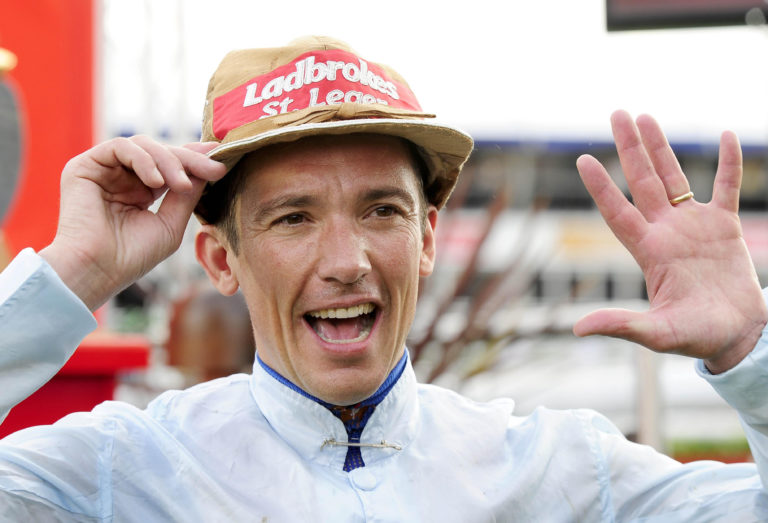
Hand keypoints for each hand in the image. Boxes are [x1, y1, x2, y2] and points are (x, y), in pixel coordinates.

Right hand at [40, 136, 226, 309]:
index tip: (220, 161)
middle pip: (161, 152)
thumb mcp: (170, 223)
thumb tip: (208, 167)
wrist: (96, 271)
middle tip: (213, 170)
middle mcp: (121, 178)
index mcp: (140, 192)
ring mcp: (103, 171)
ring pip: (143, 145)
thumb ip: (187, 195)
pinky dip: (144, 159)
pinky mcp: (84, 166)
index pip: (170, 166)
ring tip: (181, 186)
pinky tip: (156, 182)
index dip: (195, 159)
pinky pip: (120, 147)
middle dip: (190, 160)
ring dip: (169, 161)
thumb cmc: (132, 257)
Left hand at [574, 110, 766, 373]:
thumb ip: (621, 326)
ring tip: (645, 116)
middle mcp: (666, 232)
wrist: (736, 337)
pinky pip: (727, 187)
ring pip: (675, 177)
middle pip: (642, 181)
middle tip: (617, 113)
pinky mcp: (725, 227)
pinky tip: (727, 136)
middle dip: (629, 148)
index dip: (601, 187)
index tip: (582, 159)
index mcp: (648, 251)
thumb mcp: (656, 334)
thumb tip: (577, 329)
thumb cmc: (695, 337)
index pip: (618, 212)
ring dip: (661, 147)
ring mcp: (694, 226)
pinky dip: (728, 163)